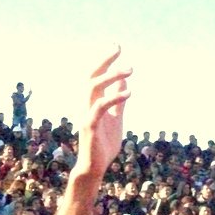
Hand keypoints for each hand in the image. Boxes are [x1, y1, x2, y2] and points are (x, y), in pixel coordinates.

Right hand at [75, 48, 131, 179]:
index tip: (117, 47)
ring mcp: (86, 115)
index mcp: (92, 102)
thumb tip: (124, 83)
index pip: (96, 76)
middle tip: (118, 48)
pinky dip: (113, 98)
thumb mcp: (116, 118)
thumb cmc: (103, 144)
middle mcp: (86, 105)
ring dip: (110, 77)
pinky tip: (129, 93)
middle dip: (104, 61)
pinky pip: (99, 108)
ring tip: (129, 70)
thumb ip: (118, 101)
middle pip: (91, 77)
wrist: (95, 166)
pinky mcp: (89, 127)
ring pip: (92, 88)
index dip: (105, 61)